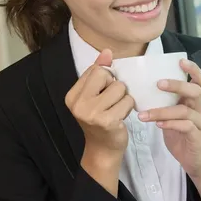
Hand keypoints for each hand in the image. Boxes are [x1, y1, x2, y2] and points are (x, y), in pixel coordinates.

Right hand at [65, 49, 133, 195]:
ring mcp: (91, 113)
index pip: (95, 70)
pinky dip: (128, 107)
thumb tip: (107, 51)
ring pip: (119, 88)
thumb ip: (98, 72)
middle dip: (114, 86)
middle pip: (106, 75)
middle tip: (110, 102)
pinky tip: (120, 117)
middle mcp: (78, 103)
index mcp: (72, 95)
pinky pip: (127, 101)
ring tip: (116, 109)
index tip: (103, 94)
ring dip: (123, 98)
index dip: (105, 79)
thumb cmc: (100, 119)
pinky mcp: (107, 121)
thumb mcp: (95, 94)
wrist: (103, 149)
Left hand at [138, 58, 200, 178]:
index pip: (200, 81)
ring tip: (144, 115)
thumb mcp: (171, 114)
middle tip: (158, 83)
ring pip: (185, 111)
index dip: (193, 69)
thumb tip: (140, 87)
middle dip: (177, 85)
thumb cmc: (179, 134)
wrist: (193, 161)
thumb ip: (163, 101)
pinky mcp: (198, 136)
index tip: (180, 61)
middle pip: (195, 91)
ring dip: (162, 111)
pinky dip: (170, 124)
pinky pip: (185, 126)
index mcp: (195, 100)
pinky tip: (157, 125)